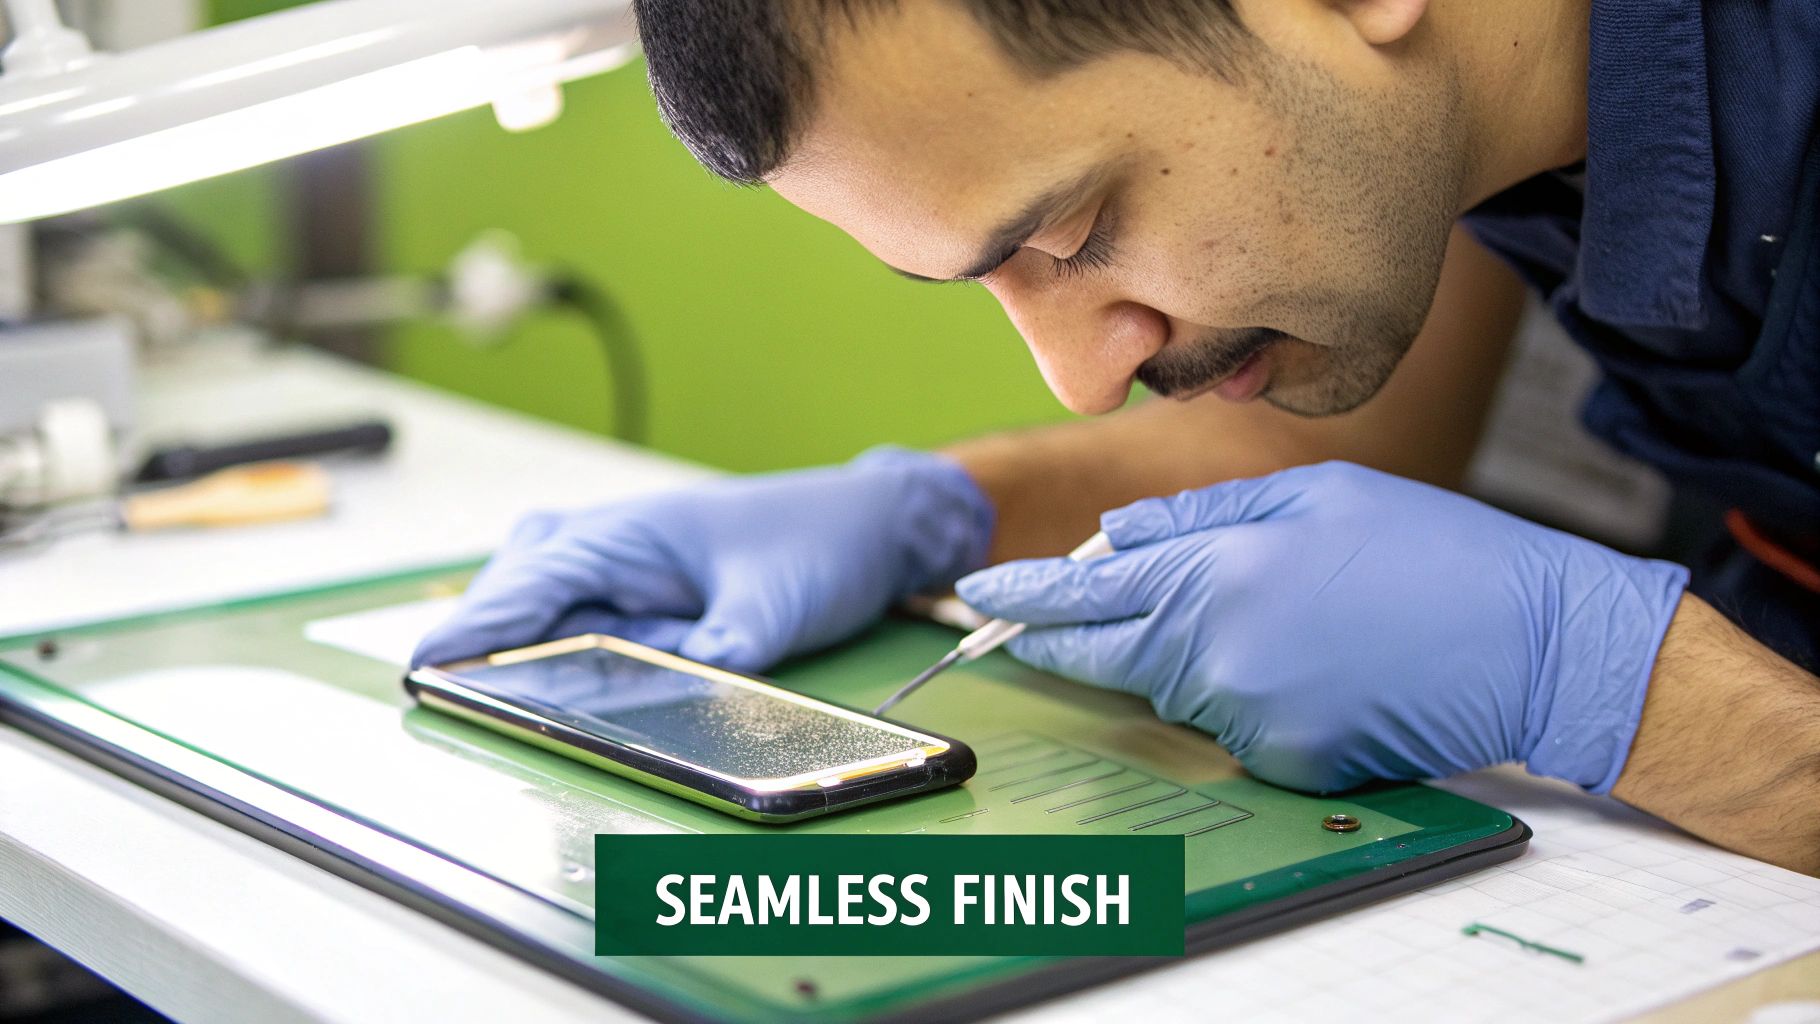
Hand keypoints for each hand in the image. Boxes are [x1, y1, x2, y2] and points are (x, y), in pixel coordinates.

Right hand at [412, 447, 992, 669]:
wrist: (869, 522)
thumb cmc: (819, 543)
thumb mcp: (771, 613)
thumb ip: (713, 661)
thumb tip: (658, 708)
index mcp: (630, 531)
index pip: (531, 582)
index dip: (475, 628)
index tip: (428, 666)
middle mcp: (610, 539)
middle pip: (514, 591)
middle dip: (479, 638)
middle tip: (444, 692)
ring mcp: (619, 560)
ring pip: (534, 600)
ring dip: (509, 640)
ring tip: (478, 691)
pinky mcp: (638, 586)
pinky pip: (570, 614)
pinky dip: (548, 643)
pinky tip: (540, 678)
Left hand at [956, 462, 1687, 792]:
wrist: (1533, 642)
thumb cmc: (1430, 550)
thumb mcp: (1313, 496)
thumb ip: (1201, 516)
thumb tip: (1119, 533)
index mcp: (1219, 570)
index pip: (1087, 595)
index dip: (1024, 599)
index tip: (977, 598)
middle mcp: (1218, 651)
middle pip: (1110, 654)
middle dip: (1068, 640)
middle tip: (1027, 626)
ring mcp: (1250, 716)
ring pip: (1175, 687)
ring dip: (1188, 654)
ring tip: (1282, 614)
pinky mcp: (1286, 762)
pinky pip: (1233, 726)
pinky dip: (1248, 695)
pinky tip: (1313, 660)